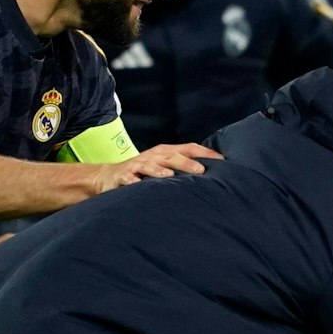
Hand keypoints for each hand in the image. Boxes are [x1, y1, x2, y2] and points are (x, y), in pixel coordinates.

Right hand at [94, 142, 222, 190]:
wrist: (110, 176)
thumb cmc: (144, 173)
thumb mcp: (165, 167)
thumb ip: (185, 168)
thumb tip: (212, 175)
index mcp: (167, 153)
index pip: (189, 148)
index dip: (205, 153)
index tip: (222, 161)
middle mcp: (154, 156)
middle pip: (172, 156)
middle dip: (186, 162)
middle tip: (200, 171)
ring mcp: (138, 165)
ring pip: (150, 166)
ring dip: (159, 170)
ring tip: (170, 175)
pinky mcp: (123, 176)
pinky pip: (129, 178)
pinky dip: (133, 182)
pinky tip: (138, 185)